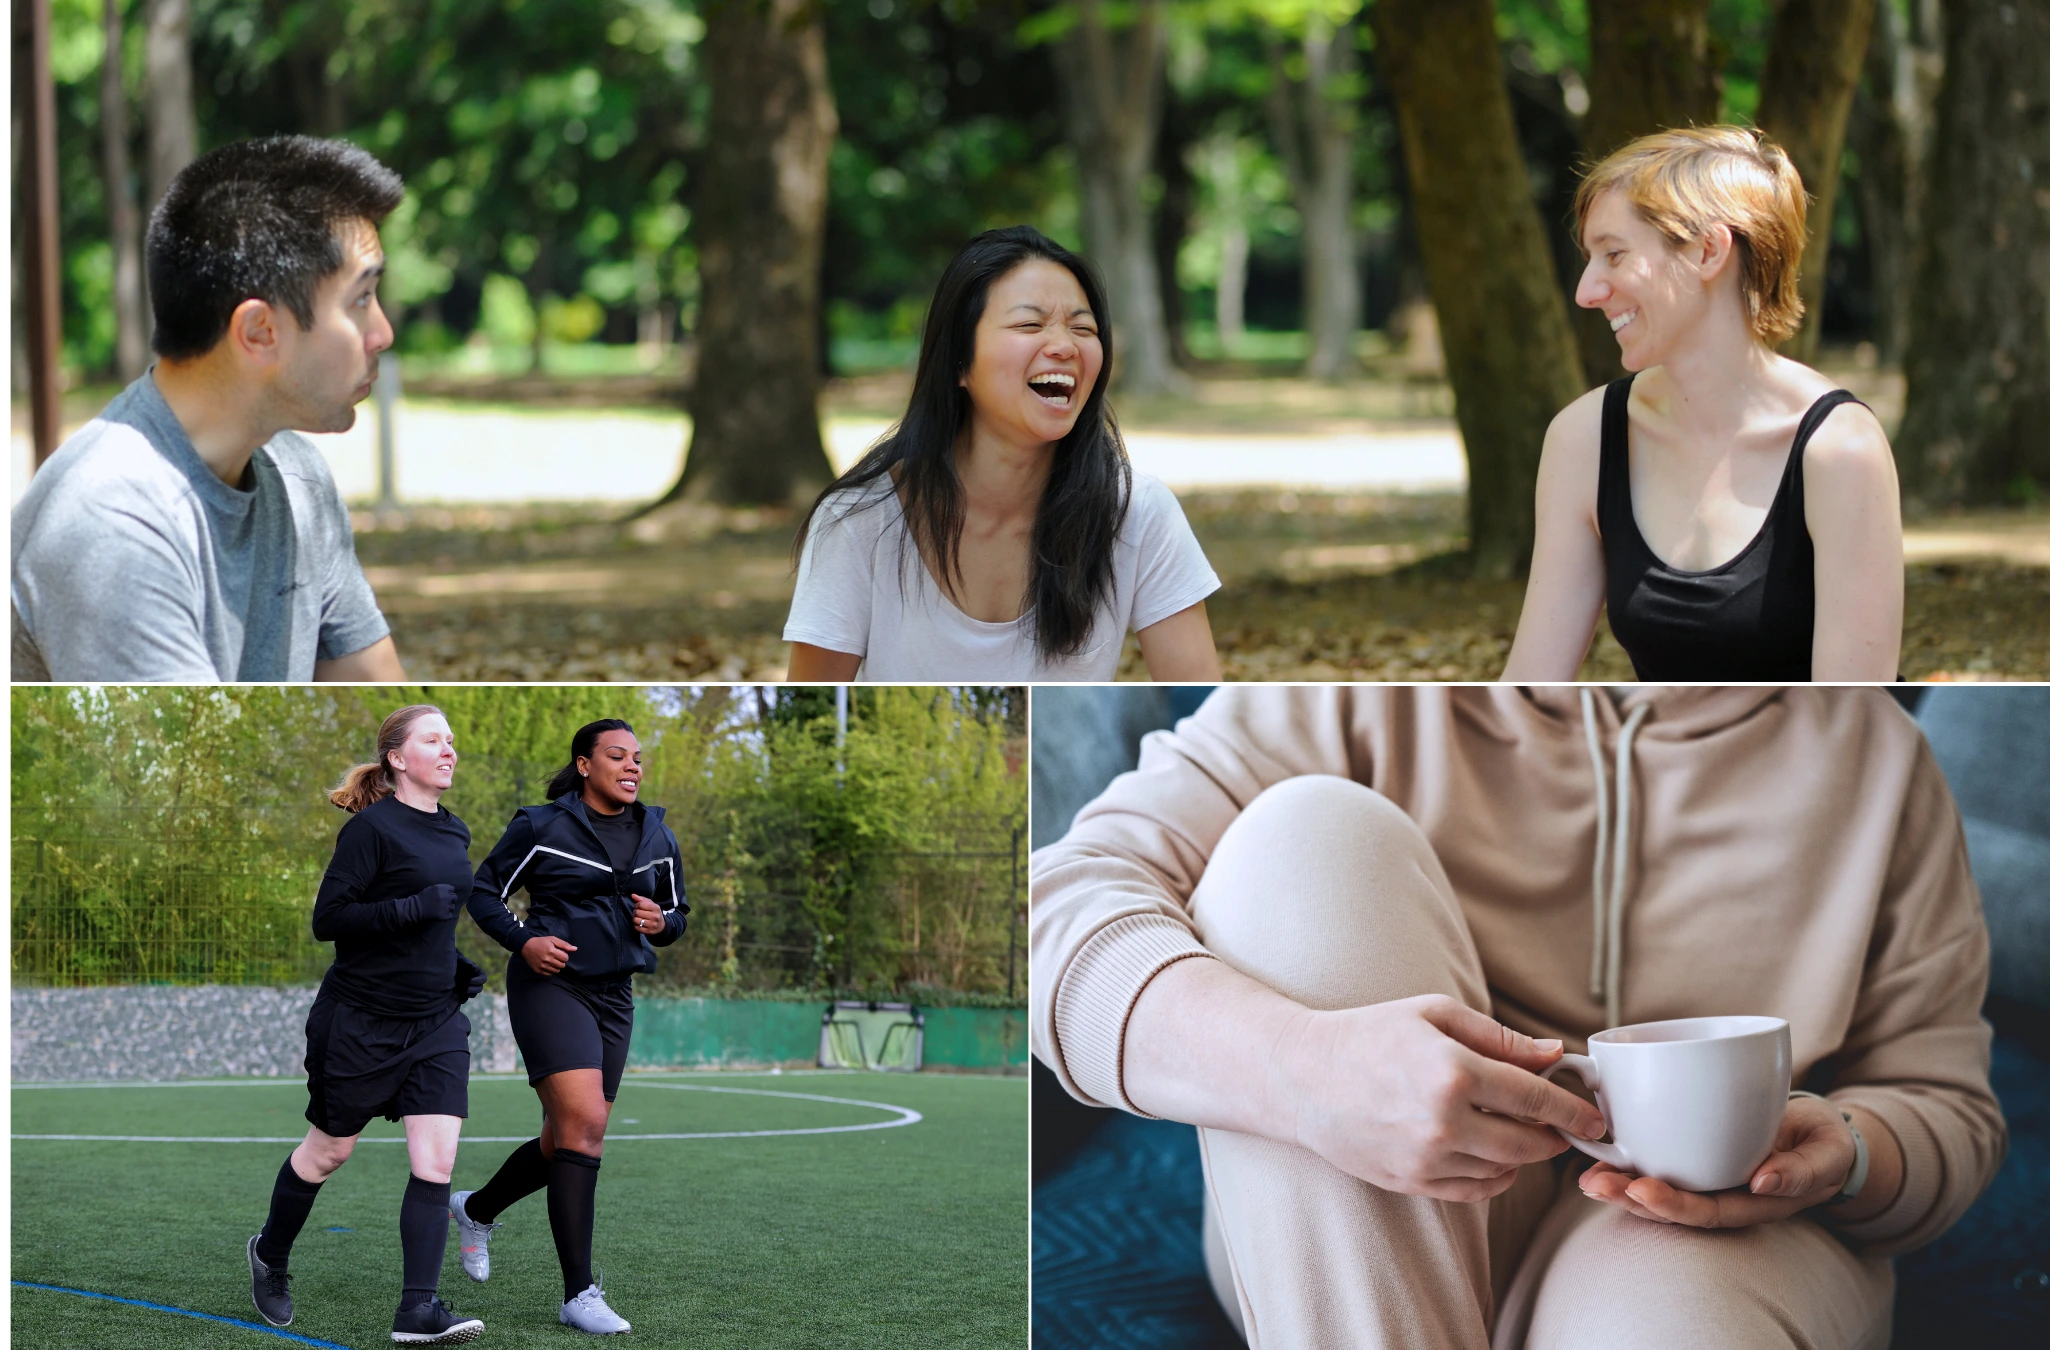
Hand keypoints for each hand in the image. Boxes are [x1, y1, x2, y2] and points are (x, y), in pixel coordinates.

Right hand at [396, 883, 460, 925]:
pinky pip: (450, 915)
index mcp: (442, 888)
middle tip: (444, 902)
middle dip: (450, 899)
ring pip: (452, 906)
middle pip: (454, 897)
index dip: (448, 892)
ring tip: (441, 909)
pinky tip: (440, 914)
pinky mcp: (445, 915)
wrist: (416, 908)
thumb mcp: (432, 888)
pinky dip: (446, 915)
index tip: (444, 895)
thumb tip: (450, 890)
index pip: (452, 889)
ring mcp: (446, 906)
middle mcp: (446, 897)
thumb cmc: (422, 897)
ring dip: (448, 907)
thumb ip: (442, 889)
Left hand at [452, 953, 486, 1003]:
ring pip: (473, 994)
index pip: (483, 978)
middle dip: (474, 989)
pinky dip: (463, 999)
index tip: (470, 980)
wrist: (447, 967)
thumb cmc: (456, 962)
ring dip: (469, 994)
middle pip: (480, 988)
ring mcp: (468, 988)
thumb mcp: (461, 960)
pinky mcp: (461, 993)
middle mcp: (474, 982)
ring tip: (462, 992)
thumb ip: (467, 963)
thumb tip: (471, 966)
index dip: (479, 981)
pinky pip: (465, 999)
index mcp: (477, 973)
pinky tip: (458, 997)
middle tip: (466, 989)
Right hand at [521, 934, 576, 975]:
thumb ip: (564, 944)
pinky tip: (548, 964)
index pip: (565, 958)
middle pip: (562, 965)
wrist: (526, 946)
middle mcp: (547, 959)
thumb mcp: (553, 939)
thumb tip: (575, 949)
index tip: (559, 953)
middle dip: (561, 961)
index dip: (564, 955)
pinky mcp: (538, 971)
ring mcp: (542, 966)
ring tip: (552, 961)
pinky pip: (550, 974)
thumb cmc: (541, 942)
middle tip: (556, 957)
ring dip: (556, 966)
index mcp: (551, 951)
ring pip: (557, 971)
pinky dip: (550, 970)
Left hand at [631, 894, 663, 935]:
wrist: (661, 925)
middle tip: (638, 913)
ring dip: (635, 919)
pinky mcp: (649, 931)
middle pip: (637, 912)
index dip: (637, 905)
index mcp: (656, 908)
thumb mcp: (650, 904)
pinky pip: (637, 928)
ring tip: (638, 918)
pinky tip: (639, 924)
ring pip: (636, 920)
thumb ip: (641, 899)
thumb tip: (632, 895)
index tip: (638, 907)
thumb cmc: (654, 912)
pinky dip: (636, 925)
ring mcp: (652, 924)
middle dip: (635, 912)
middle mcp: (655, 916)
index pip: (641, 904)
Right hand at [1280, 994, 1608, 1202]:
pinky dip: (1495, 1176)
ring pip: (1505, 1172)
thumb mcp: (1433, 1014)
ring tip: (1522, 1132)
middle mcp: (1443, 1122)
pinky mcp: (1411, 1182)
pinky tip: (1491, 1153)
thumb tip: (1553, 1055)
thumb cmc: (1367, 1034)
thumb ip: (1498, 1037)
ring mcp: (1426, 1159)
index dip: (1574, 1109)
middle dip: (1555, 1136)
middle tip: (1565, 1126)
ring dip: (1525, 1156)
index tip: (1594, 1116)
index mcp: (1453, 1072)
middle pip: (1528, 1144)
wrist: (1301, 1077)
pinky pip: (1475, 1190)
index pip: (1536, 1098)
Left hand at [1576, 1094, 1854, 1227]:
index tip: (1641, 1191)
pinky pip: (1660, 1160)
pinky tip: (1600, 1149)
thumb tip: (1763, 1183)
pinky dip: (1629, 1157)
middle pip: (1672, 1205)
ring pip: (1659, 1186)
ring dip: (1620, 1183)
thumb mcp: (1827, 1155)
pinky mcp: (1695, 1151)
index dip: (1672, 1206)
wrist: (1820, 1133)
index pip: (1707, 1211)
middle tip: (1595, 1185)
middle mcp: (1723, 1194)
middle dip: (1630, 1198)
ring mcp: (1707, 1176)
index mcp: (1752, 1202)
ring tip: (1587, 1178)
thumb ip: (1801, 1170)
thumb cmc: (1823, 1145)